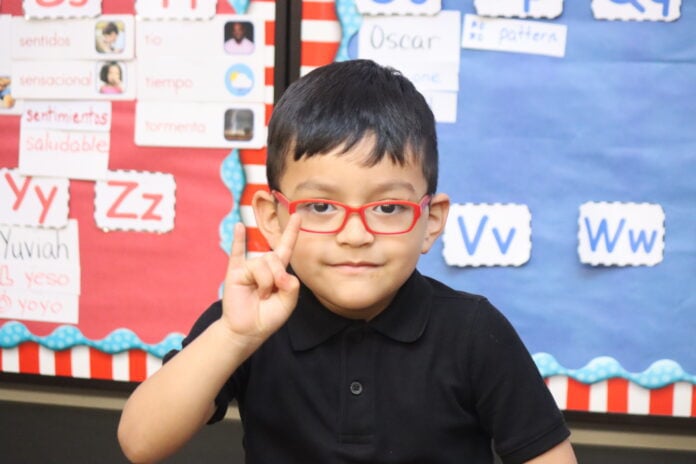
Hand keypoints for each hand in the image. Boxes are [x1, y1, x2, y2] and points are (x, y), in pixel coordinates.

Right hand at [221, 215, 301, 342]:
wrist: (247, 330)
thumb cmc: (267, 317)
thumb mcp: (288, 303)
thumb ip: (291, 286)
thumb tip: (280, 272)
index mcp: (279, 271)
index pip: (286, 248)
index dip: (292, 232)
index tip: (298, 216)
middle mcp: (264, 266)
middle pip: (275, 258)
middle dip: (276, 277)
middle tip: (270, 294)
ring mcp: (249, 267)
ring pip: (261, 264)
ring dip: (264, 283)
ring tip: (259, 296)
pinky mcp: (235, 272)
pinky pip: (237, 253)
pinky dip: (238, 239)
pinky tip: (240, 226)